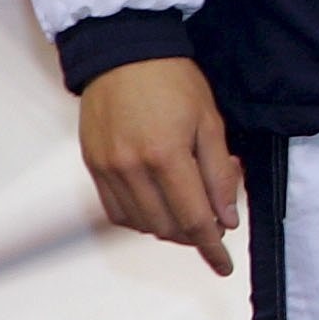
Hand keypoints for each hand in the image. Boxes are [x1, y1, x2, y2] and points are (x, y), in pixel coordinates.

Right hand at [78, 58, 243, 275]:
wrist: (124, 54)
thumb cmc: (174, 82)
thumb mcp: (211, 121)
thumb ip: (219, 174)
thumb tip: (226, 219)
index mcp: (167, 155)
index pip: (193, 218)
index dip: (211, 247)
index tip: (224, 266)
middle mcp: (131, 169)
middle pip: (166, 227)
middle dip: (193, 235)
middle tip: (214, 221)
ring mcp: (107, 170)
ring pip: (140, 224)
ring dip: (168, 227)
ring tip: (188, 210)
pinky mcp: (93, 167)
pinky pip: (116, 212)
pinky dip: (140, 218)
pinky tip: (158, 206)